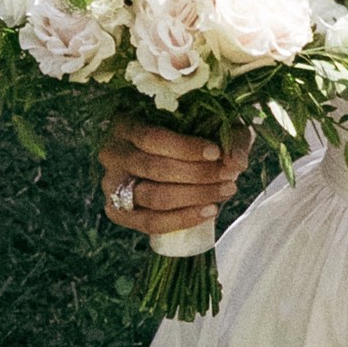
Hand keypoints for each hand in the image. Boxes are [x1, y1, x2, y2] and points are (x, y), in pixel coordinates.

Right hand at [100, 113, 251, 236]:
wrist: (171, 161)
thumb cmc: (188, 135)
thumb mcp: (209, 126)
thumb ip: (227, 139)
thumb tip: (237, 163)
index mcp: (124, 123)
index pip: (151, 138)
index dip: (185, 148)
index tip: (216, 153)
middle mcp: (111, 154)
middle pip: (154, 169)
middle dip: (197, 175)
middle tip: (229, 176)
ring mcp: (111, 185)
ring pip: (153, 197)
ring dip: (194, 197)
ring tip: (225, 191)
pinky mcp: (117, 212)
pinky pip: (149, 223)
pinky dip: (182, 220)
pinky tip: (209, 212)